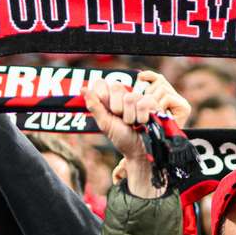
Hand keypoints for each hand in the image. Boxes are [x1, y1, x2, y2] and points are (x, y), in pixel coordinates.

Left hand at [84, 79, 168, 198]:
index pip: (101, 83)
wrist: (139, 151)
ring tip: (134, 124)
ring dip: (130, 117)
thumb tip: (83, 88)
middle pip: (116, 87)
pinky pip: (143, 103)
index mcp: (110, 98)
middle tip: (121, 119)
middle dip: (117, 108)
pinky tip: (143, 123)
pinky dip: (141, 118)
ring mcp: (138, 97)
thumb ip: (94, 106)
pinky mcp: (152, 102)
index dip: (103, 95)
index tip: (107, 110)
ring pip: (130, 97)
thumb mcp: (105, 123)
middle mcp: (124, 94)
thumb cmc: (122, 138)